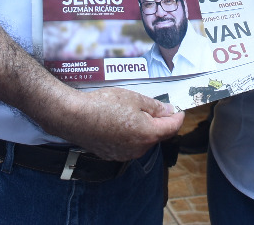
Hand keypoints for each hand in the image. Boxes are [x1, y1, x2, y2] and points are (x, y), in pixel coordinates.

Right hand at [40, 85, 185, 161]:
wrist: (75, 117)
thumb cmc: (103, 105)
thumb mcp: (134, 98)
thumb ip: (155, 106)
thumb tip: (169, 111)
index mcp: (147, 134)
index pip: (172, 127)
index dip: (178, 116)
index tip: (179, 110)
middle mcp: (139, 148)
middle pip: (157, 135)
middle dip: (158, 121)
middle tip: (152, 105)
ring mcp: (125, 154)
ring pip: (143, 140)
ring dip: (143, 128)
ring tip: (130, 112)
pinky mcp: (114, 155)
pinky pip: (129, 145)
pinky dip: (129, 135)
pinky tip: (118, 122)